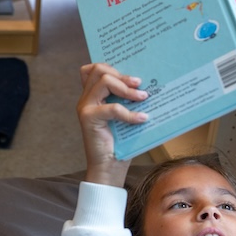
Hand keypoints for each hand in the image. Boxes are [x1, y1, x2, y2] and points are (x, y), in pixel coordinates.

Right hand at [77, 63, 148, 185]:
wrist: (109, 169)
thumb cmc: (121, 143)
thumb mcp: (126, 116)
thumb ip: (128, 100)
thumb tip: (150, 84)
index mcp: (93, 96)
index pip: (95, 68)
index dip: (113, 66)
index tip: (134, 77)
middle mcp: (86, 99)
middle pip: (99, 69)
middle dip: (122, 75)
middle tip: (140, 85)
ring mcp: (85, 107)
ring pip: (104, 81)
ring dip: (126, 88)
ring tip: (143, 97)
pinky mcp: (88, 119)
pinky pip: (112, 108)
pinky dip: (130, 113)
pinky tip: (142, 118)